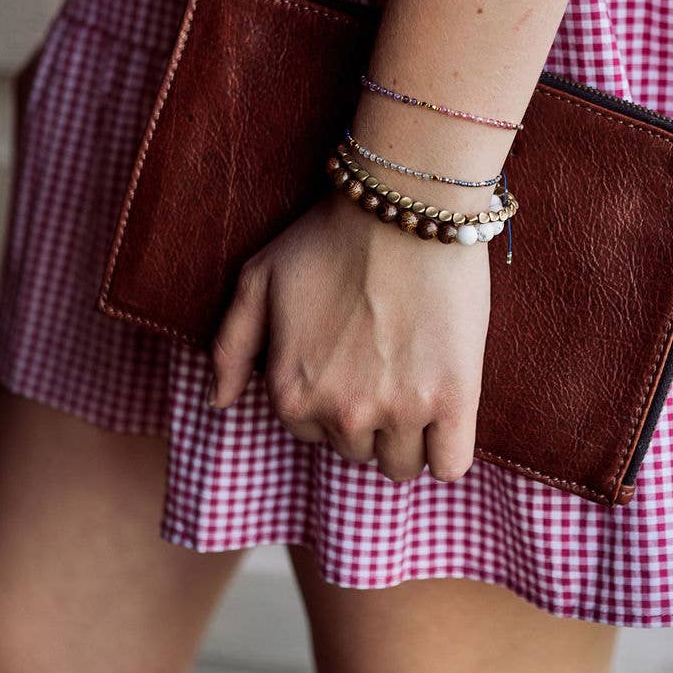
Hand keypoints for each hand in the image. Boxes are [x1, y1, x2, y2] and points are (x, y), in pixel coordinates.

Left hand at [209, 190, 490, 482]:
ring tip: (416, 386)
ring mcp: (399, 409)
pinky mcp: (453, 399)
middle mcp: (342, 412)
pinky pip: (452, 465)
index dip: (332, 400)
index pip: (312, 434)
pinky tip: (446, 416)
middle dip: (368, 419)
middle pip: (358, 452)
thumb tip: (219, 403)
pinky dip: (447, 451)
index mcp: (292, 392)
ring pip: (401, 465)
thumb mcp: (257, 280)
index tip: (352, 364)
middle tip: (385, 367)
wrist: (403, 206)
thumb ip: (230, 346)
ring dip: (407, 436)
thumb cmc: (328, 237)